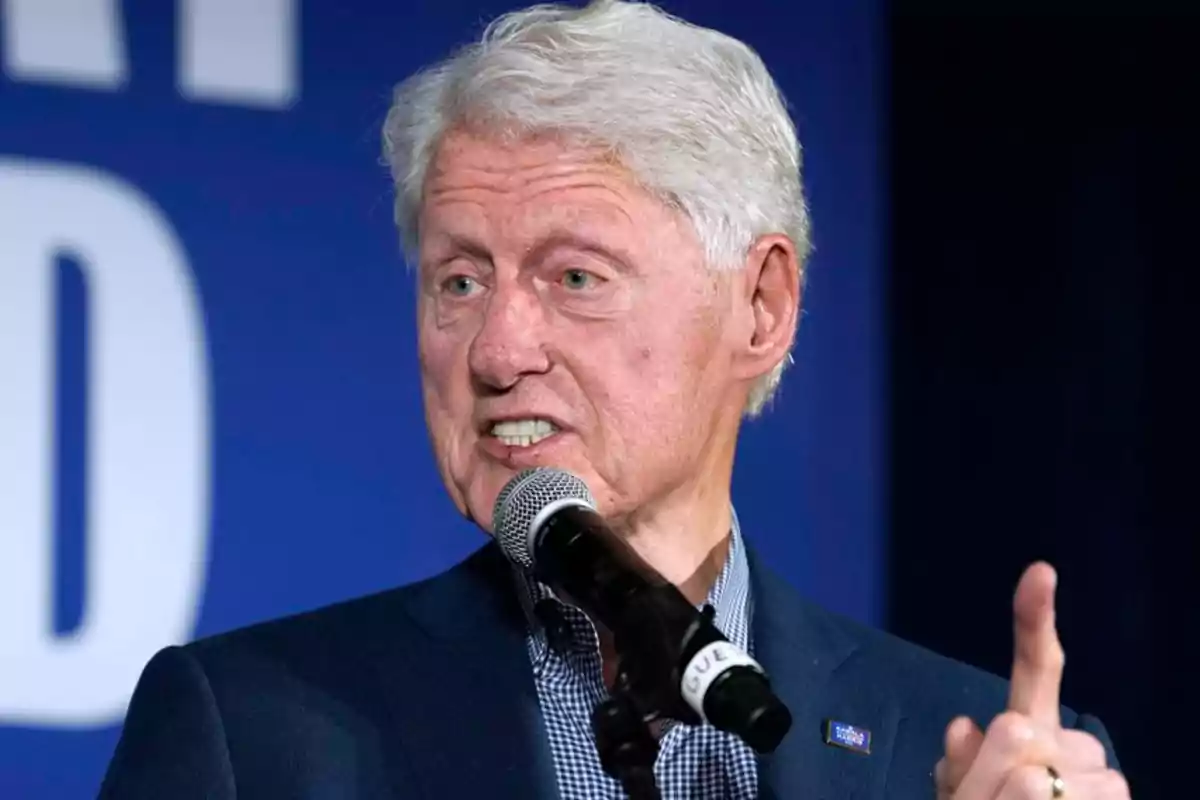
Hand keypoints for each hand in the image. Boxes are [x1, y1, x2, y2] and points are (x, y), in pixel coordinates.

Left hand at [934, 562, 1129, 798]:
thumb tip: (964, 725)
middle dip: (992, 776)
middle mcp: (1070, 743)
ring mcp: (1100, 775)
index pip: (1034, 668)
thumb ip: (956, 767)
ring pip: (1042, 776)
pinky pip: (1078, 799)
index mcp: (1027, 729)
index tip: (1040, 570)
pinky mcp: (1115, 798)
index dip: (1035, 619)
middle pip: (1022, 732)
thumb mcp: (956, 797)